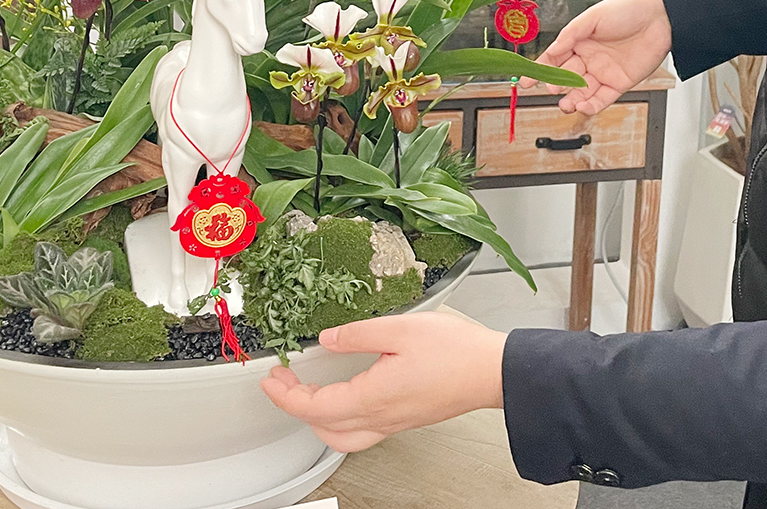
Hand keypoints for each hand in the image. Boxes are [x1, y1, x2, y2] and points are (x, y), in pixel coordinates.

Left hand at [259, 312, 506, 452]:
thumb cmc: (457, 352)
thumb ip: (358, 334)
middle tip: (284, 383)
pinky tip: (344, 398)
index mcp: (374, 396)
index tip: (272, 379)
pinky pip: (362, 432)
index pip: (315, 407)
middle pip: (324, 427)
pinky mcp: (406, 419)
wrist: (494, 371)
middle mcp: (382, 417)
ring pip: (342, 437)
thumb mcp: (401, 328)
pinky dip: (340, 421)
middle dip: (295, 407)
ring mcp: (395, 422)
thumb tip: (328, 340)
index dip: (286, 396)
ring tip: (306, 394)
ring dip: (317, 419)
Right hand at [531, 0, 671, 114]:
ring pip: (582, 92)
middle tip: (551, 89)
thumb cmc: (629, 10)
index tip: (526, 81)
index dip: (540, 70)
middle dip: (556, 86)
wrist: (661, 18)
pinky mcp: (620, 83)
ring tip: (565, 104)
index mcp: (580, 40)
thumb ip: (571, 34)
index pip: (554, 58)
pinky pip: (602, 98)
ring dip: (572, 100)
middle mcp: (590, 58)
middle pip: (566, 77)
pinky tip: (583, 106)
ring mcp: (604, 72)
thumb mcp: (593, 17)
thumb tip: (551, 50)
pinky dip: (591, 105)